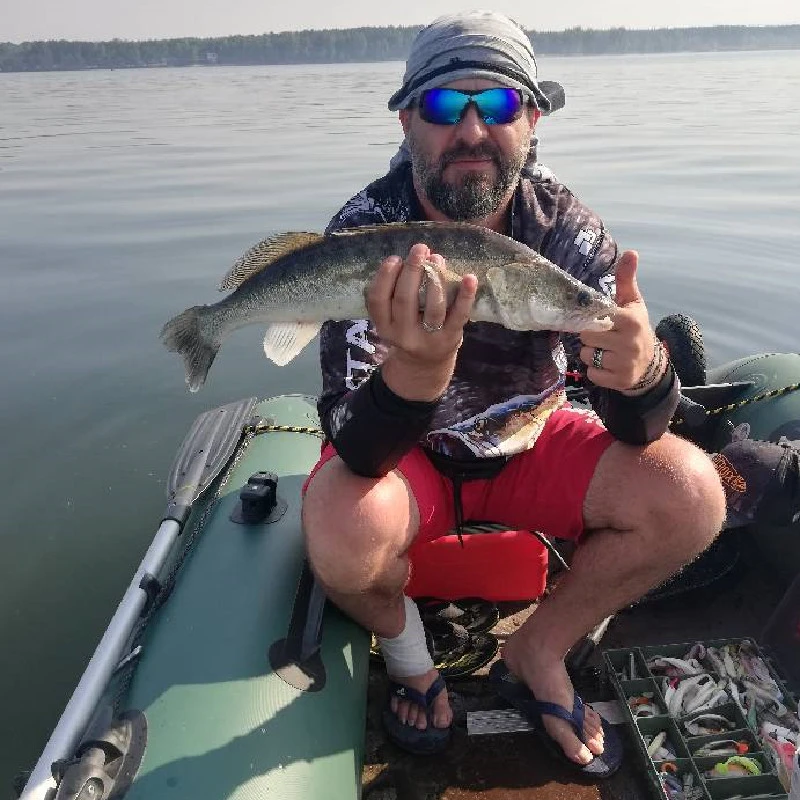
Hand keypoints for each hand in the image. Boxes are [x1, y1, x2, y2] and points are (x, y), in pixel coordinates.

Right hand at [367, 243, 476, 400]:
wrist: (424, 366)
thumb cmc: (408, 330)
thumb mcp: (391, 319)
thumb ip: (393, 295)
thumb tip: (411, 258)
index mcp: (385, 326)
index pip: (378, 300)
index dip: (384, 277)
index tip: (394, 259)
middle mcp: (404, 335)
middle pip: (405, 299)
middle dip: (412, 270)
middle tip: (419, 248)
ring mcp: (429, 338)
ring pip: (433, 306)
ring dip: (435, 278)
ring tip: (437, 258)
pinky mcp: (451, 337)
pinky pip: (459, 314)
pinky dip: (466, 296)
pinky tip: (470, 278)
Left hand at [578, 250, 662, 393]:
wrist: (651, 363)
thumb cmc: (636, 327)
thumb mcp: (632, 302)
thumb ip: (626, 279)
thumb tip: (631, 252)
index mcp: (630, 320)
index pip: (594, 319)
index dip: (592, 321)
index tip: (600, 321)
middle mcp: (628, 342)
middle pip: (586, 338)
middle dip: (590, 338)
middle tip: (603, 337)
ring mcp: (624, 363)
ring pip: (587, 357)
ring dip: (591, 355)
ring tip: (606, 351)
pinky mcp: (619, 380)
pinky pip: (592, 374)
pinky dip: (595, 371)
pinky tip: (607, 365)